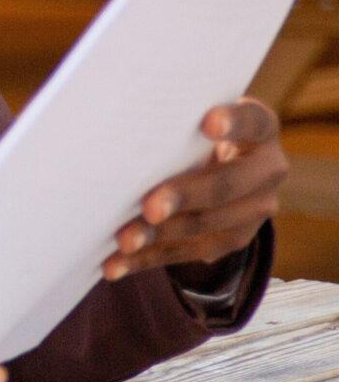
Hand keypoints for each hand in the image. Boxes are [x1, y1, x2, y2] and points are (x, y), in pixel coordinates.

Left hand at [103, 97, 283, 280]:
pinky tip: (116, 264)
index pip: (254, 121)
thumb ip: (174, 120)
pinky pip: (189, 252)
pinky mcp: (234, 238)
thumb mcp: (192, 117)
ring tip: (124, 240)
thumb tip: (115, 125)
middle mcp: (267, 170)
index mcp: (261, 129)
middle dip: (185, 197)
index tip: (209, 123)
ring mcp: (256, 209)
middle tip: (149, 208)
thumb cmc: (191, 128)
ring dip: (160, 236)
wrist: (218, 161)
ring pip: (207, 225)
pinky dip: (148, 259)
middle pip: (226, 185)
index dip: (234, 123)